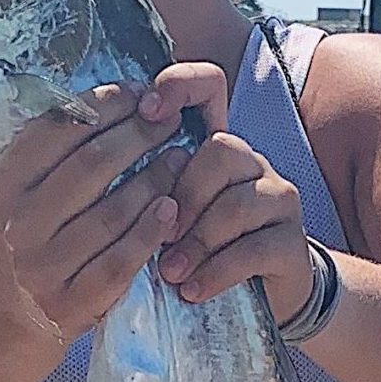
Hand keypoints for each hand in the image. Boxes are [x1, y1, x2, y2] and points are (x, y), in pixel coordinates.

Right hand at [0, 82, 186, 338]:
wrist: (12, 307)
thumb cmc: (38, 229)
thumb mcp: (30, 185)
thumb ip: (62, 145)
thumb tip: (124, 93)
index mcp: (6, 183)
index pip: (58, 129)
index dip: (105, 104)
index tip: (141, 93)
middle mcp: (19, 224)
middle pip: (90, 166)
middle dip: (138, 136)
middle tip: (170, 122)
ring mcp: (43, 267)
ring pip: (111, 213)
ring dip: (154, 181)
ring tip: (179, 159)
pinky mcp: (70, 304)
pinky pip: (120, 262)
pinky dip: (150, 232)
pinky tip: (171, 209)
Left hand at [141, 61, 313, 319]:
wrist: (263, 296)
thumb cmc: (200, 249)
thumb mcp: (166, 215)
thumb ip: (143, 188)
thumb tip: (88, 172)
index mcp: (215, 146)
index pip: (210, 86)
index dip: (182, 85)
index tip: (148, 110)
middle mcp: (251, 163)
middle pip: (222, 149)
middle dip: (184, 194)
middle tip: (158, 233)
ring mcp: (277, 199)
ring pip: (238, 202)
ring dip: (197, 240)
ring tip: (169, 272)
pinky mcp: (292, 242)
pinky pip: (254, 249)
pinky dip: (216, 271)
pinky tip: (191, 290)